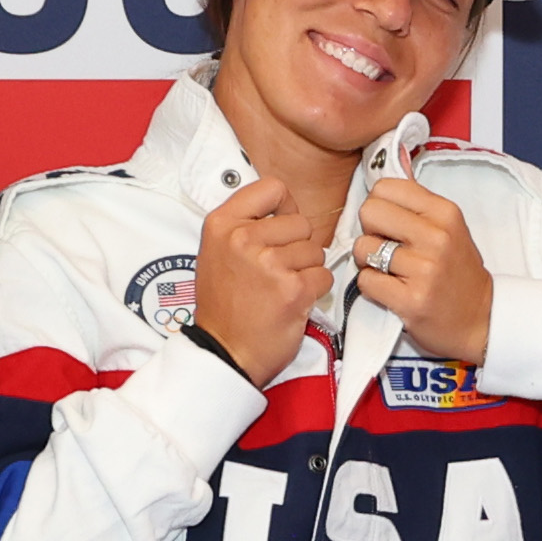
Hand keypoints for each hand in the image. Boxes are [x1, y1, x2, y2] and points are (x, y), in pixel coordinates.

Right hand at [189, 174, 323, 386]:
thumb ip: (245, 223)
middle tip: (276, 272)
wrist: (224, 352)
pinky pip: (323, 276)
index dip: (285, 208)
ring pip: (315, 251)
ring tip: (281, 288)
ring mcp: (269, 263)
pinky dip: (314, 291)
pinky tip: (292, 302)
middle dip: (297, 247)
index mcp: (222, 224)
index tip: (280, 226)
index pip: (273, 188)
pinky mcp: (292, 289)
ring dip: (306, 271)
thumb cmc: (224, 306)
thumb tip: (285, 207)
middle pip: (300, 223)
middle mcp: (242, 238)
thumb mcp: (217, 251)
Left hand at [349, 174, 494, 362]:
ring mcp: (424, 270)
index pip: (384, 188)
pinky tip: (391, 290)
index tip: (391, 224)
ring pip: (363, 248)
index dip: (380, 206)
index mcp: (445, 212)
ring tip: (390, 272)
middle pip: (369, 212)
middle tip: (386, 247)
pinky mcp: (411, 300)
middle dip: (370, 231)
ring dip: (368, 262)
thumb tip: (375, 187)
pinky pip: (366, 280)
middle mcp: (436, 237)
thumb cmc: (457, 271)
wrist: (481, 319)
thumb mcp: (449, 228)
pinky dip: (371, 287)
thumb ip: (416, 207)